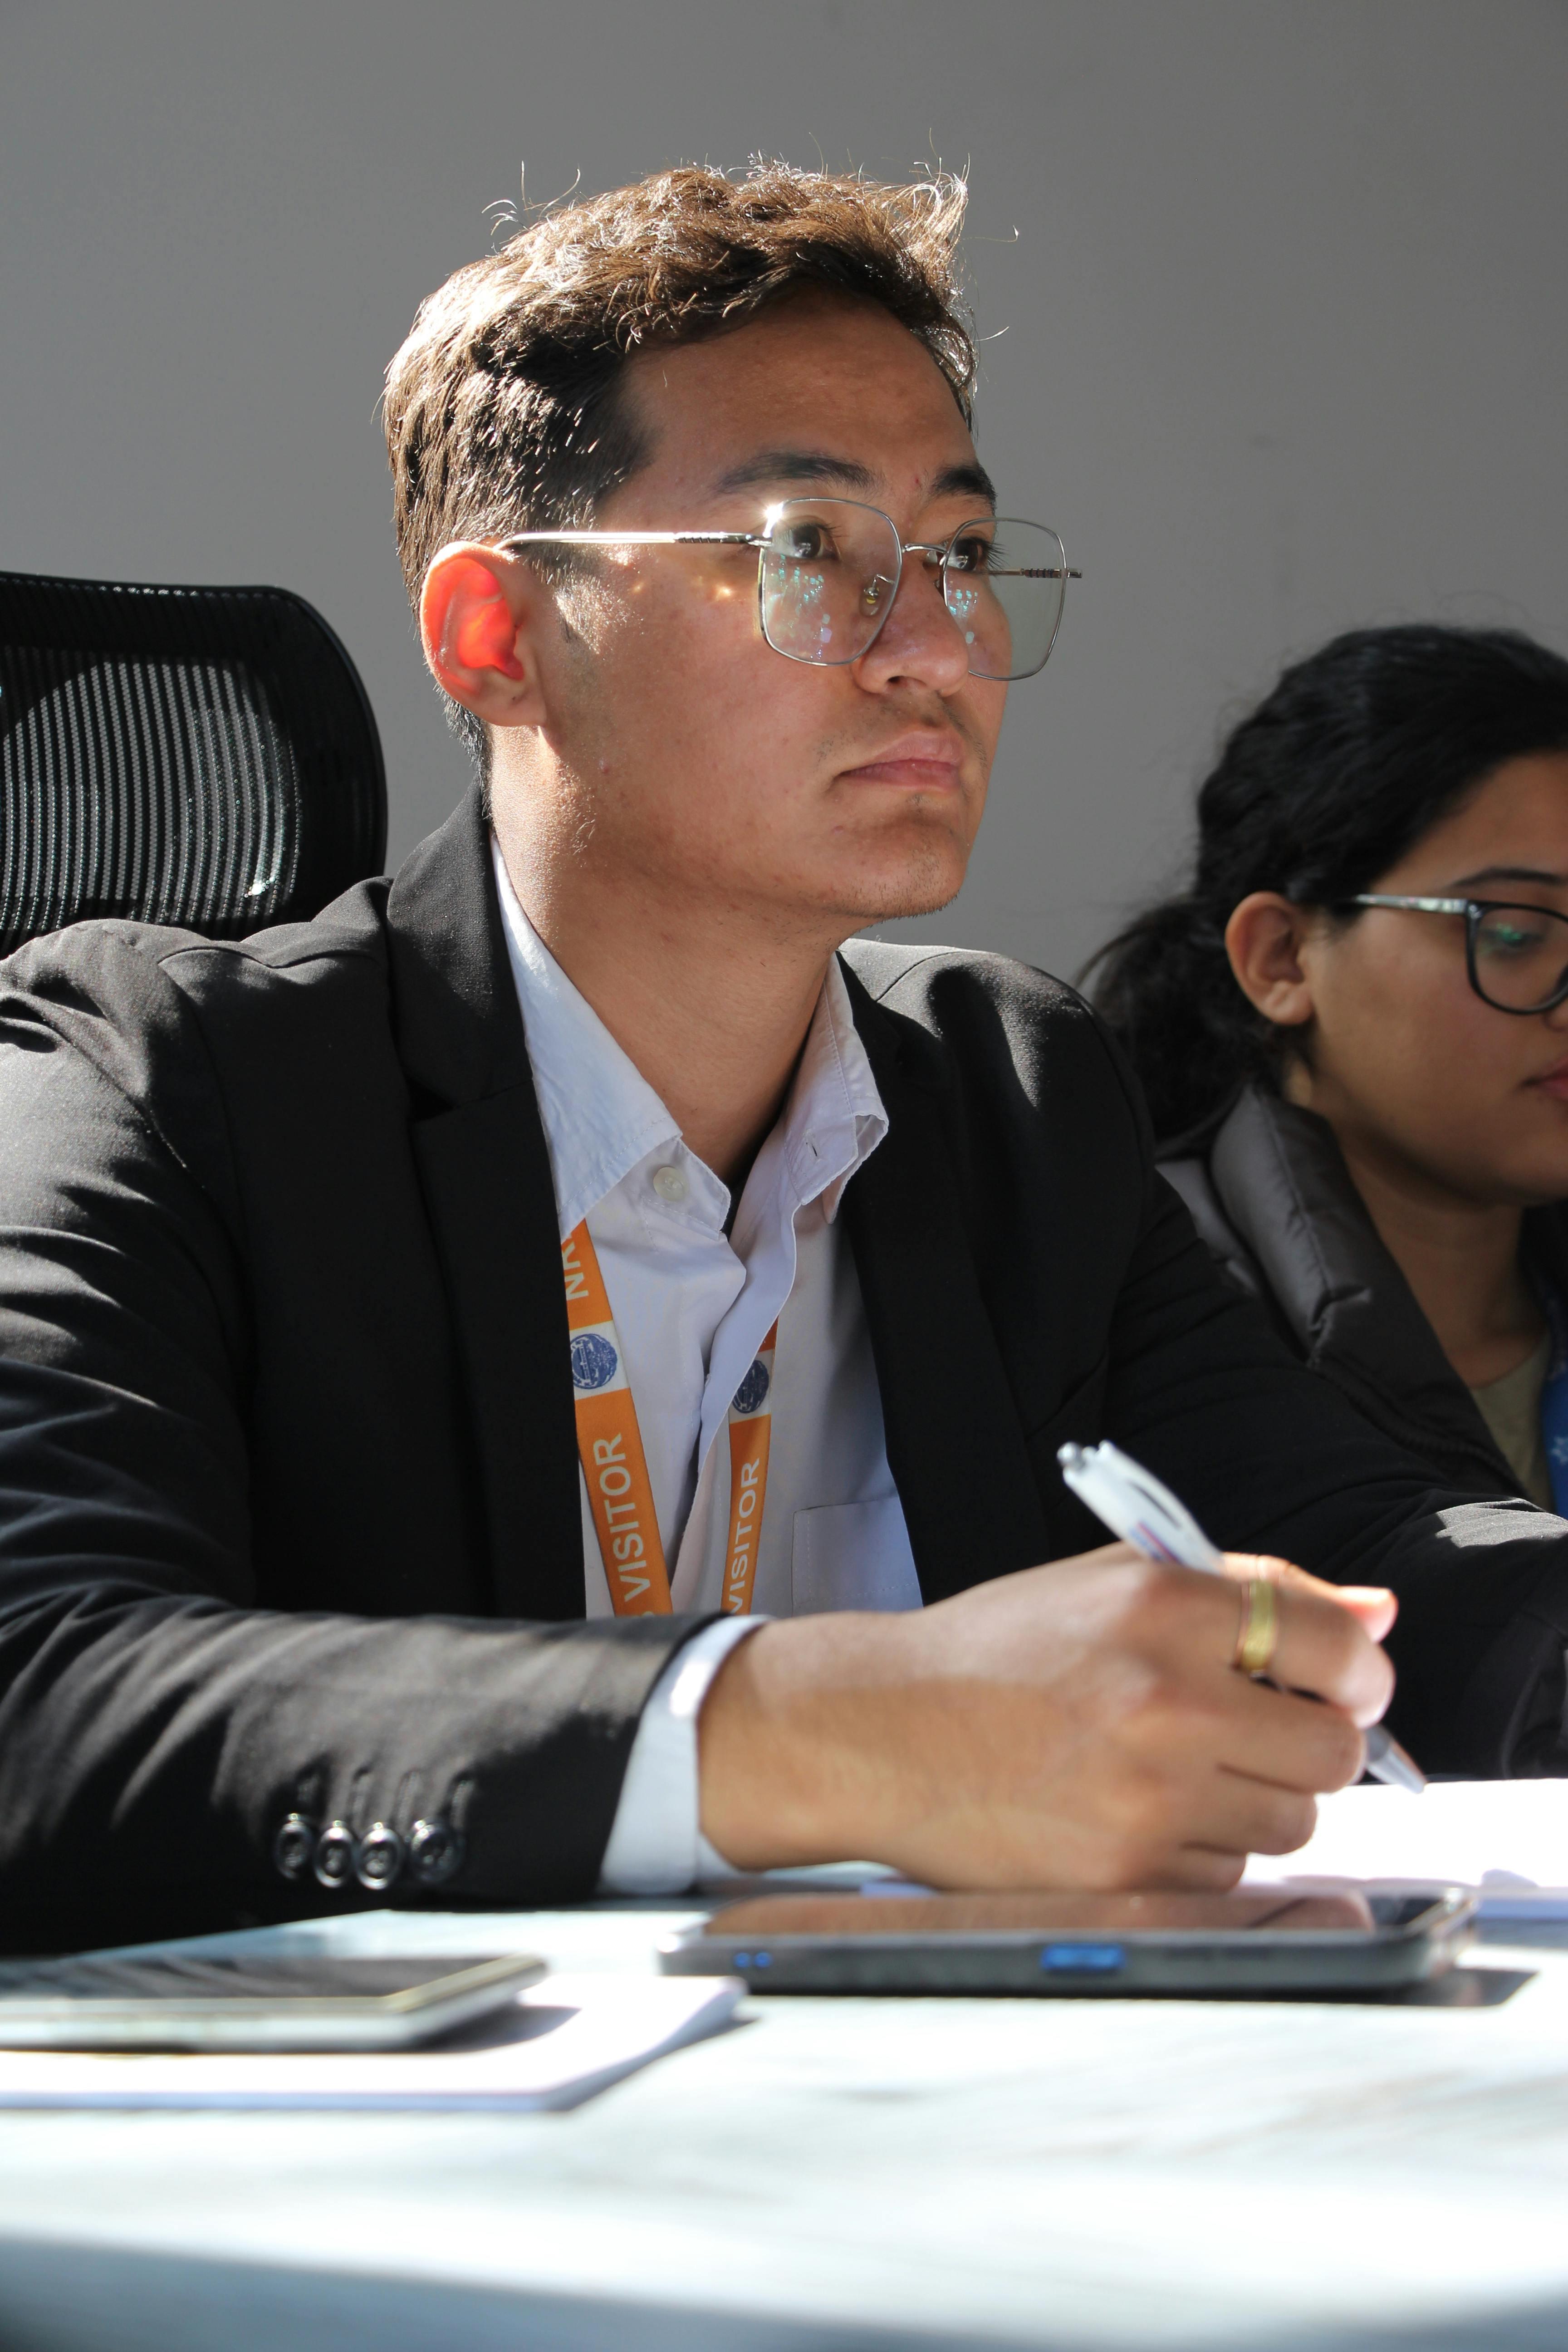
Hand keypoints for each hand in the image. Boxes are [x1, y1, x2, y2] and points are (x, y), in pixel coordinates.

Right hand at [697, 1545, 1394, 1890]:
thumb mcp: (1116, 1584)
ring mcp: (1149, 1795)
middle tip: (1258, 1731)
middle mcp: (1167, 1697)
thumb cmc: (999, 1653)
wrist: (881, 1731)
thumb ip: (1253, 1590)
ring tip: (1175, 1770)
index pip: (1336, 1644)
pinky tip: (1131, 1812)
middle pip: (1333, 1750)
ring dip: (1257, 1800)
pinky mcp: (1129, 1874)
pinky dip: (1200, 1851)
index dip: (1358, 1670)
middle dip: (1313, 1743)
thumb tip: (1379, 1616)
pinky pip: (1227, 1874)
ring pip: (1290, 1822)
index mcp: (1165, 1606)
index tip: (1345, 1682)